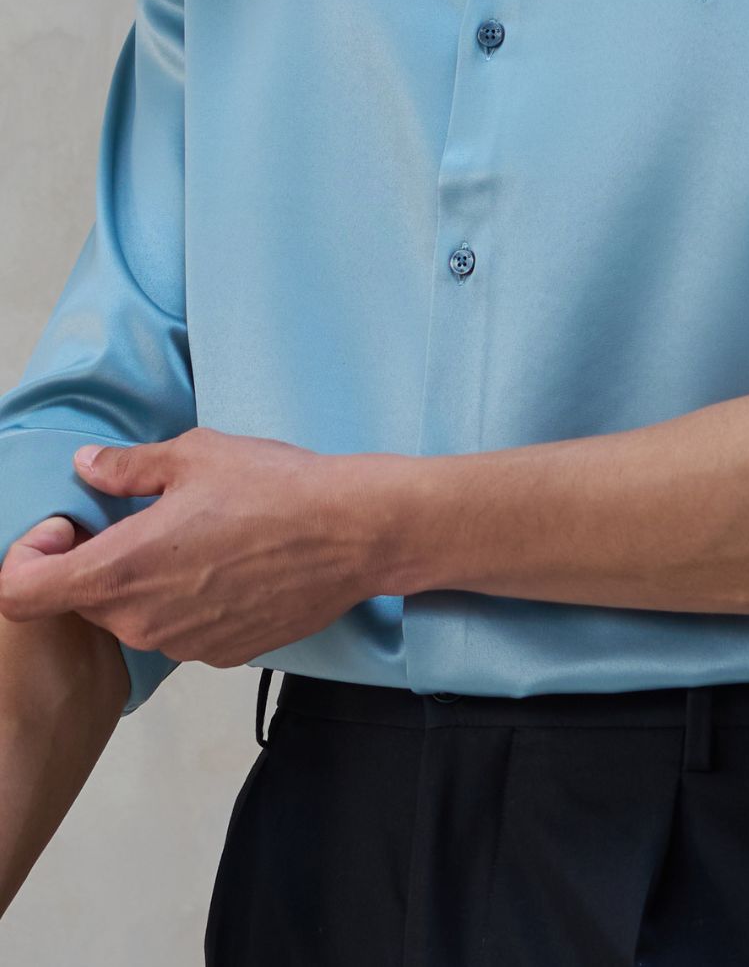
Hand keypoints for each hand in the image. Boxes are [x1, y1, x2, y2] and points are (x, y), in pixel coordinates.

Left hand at [0, 428, 397, 668]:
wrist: (353, 533)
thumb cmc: (276, 489)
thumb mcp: (194, 455)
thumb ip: (128, 467)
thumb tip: (89, 468)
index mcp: (122, 570)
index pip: (20, 593)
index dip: (30, 556)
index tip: (70, 525)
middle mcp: (143, 621)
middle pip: (79, 602)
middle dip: (92, 561)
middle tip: (137, 518)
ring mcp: (183, 645)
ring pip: (132, 616)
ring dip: (142, 582)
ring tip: (192, 538)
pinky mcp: (221, 655)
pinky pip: (178, 630)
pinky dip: (185, 601)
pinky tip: (227, 564)